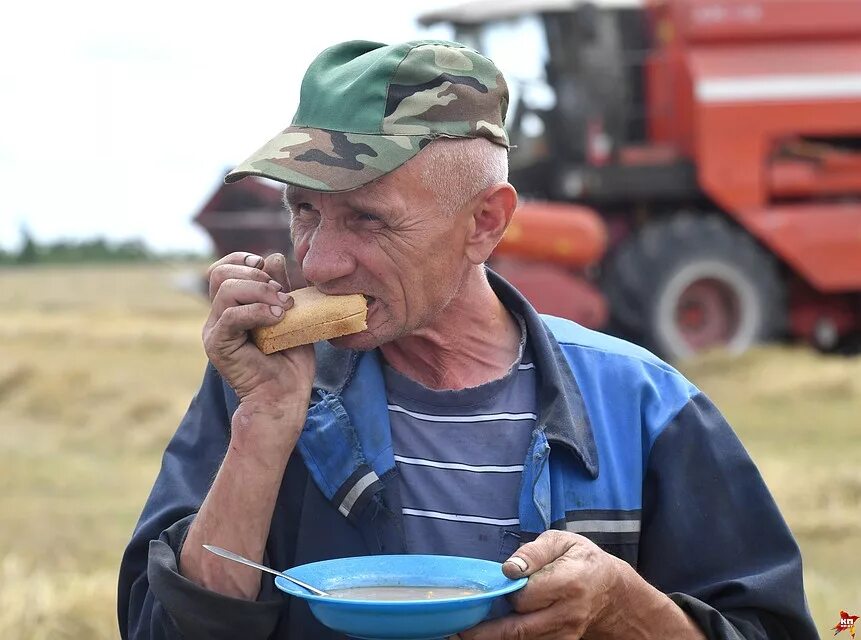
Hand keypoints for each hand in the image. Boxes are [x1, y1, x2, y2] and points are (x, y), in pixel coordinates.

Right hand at [203, 251, 314, 418]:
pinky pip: (231, 315)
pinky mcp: (218, 345)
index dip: (244, 260)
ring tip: (283, 309)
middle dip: (256, 276)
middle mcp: (218, 317)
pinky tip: (278, 318)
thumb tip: (272, 256)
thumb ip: (280, 287)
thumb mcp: (290, 315)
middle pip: (221, 273)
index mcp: (231, 307)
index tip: (270, 270)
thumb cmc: (290, 362)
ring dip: (261, 293)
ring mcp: (215, 330)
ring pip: (226, 289)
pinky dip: (258, 311)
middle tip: (282, 295)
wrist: (285, 397)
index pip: (223, 269)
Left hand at [457, 531, 621, 639]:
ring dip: (494, 637)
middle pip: (520, 628)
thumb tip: (509, 569)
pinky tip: (489, 634)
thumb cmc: (581, 559)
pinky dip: (510, 639)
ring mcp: (566, 632)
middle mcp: (568, 613)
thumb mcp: (562, 541)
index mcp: (569, 582)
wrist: (610, 589)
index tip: (492, 586)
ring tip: (464, 634)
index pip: (526, 595)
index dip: (507, 590)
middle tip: (456, 630)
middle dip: (486, 631)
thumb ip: (534, 552)